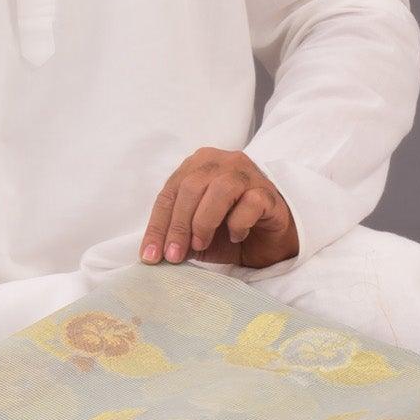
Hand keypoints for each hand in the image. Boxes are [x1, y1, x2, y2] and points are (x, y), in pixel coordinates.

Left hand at [140, 148, 298, 269]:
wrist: (268, 241)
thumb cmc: (229, 231)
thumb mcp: (194, 235)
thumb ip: (176, 235)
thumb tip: (153, 253)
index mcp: (197, 166)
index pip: (169, 193)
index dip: (157, 226)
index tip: (150, 256)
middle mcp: (222, 163)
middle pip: (191, 187)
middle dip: (178, 226)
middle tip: (175, 255)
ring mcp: (247, 174)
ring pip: (220, 189)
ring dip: (205, 221)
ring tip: (202, 244)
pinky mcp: (267, 192)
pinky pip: (249, 203)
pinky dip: (238, 224)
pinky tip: (236, 237)